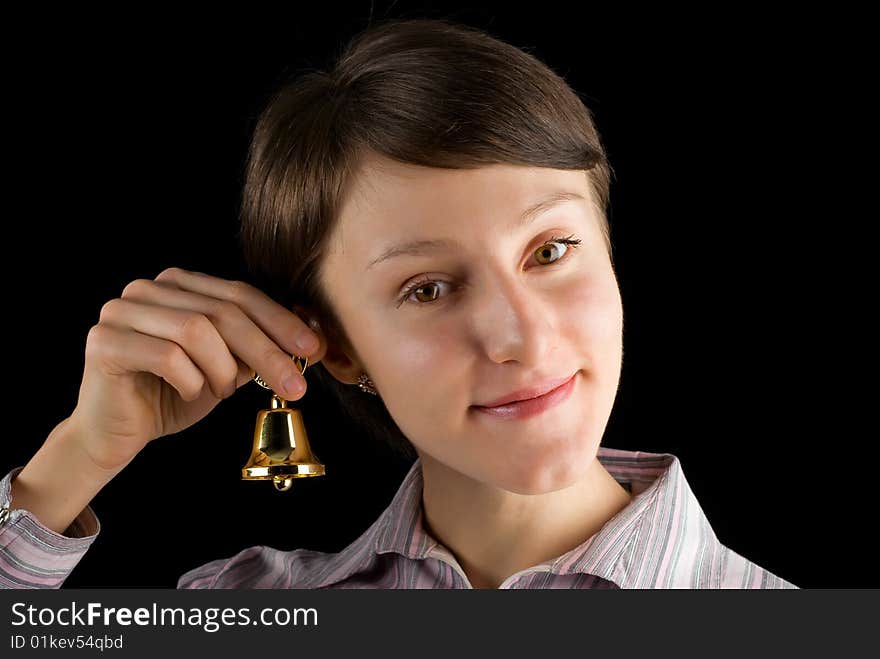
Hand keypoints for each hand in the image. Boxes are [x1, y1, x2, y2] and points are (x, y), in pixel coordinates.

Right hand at [68, 267, 324, 473]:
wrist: (117, 433)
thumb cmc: (173, 396)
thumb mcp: (227, 369)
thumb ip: (259, 349)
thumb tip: (315, 343)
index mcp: (180, 284)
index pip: (239, 293)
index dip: (279, 320)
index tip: (312, 348)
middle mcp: (148, 289)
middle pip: (223, 312)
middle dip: (267, 351)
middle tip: (295, 385)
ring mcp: (122, 311)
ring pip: (197, 330)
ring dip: (222, 370)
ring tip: (221, 392)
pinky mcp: (105, 342)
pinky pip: (167, 357)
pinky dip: (190, 381)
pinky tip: (189, 393)